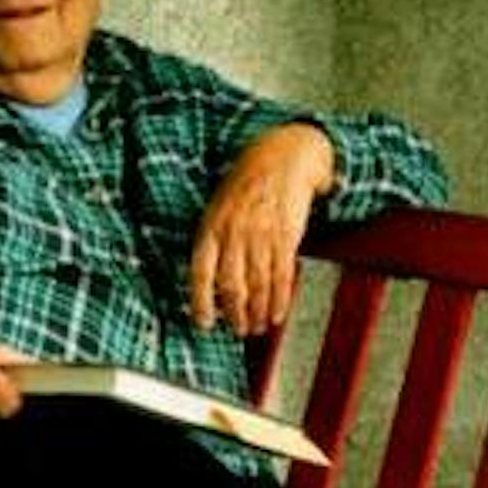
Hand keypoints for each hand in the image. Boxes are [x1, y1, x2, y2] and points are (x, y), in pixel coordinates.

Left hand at [189, 122, 334, 335]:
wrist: (282, 158)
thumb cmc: (246, 184)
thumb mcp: (218, 207)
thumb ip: (214, 241)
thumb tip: (211, 283)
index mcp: (211, 227)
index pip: (201, 272)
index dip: (201, 302)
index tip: (203, 323)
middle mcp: (234, 233)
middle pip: (231, 286)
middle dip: (235, 315)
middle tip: (239, 330)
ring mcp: (261, 236)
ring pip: (258, 286)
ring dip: (258, 312)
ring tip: (258, 327)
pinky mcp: (286, 237)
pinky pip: (282, 276)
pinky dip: (280, 299)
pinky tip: (277, 313)